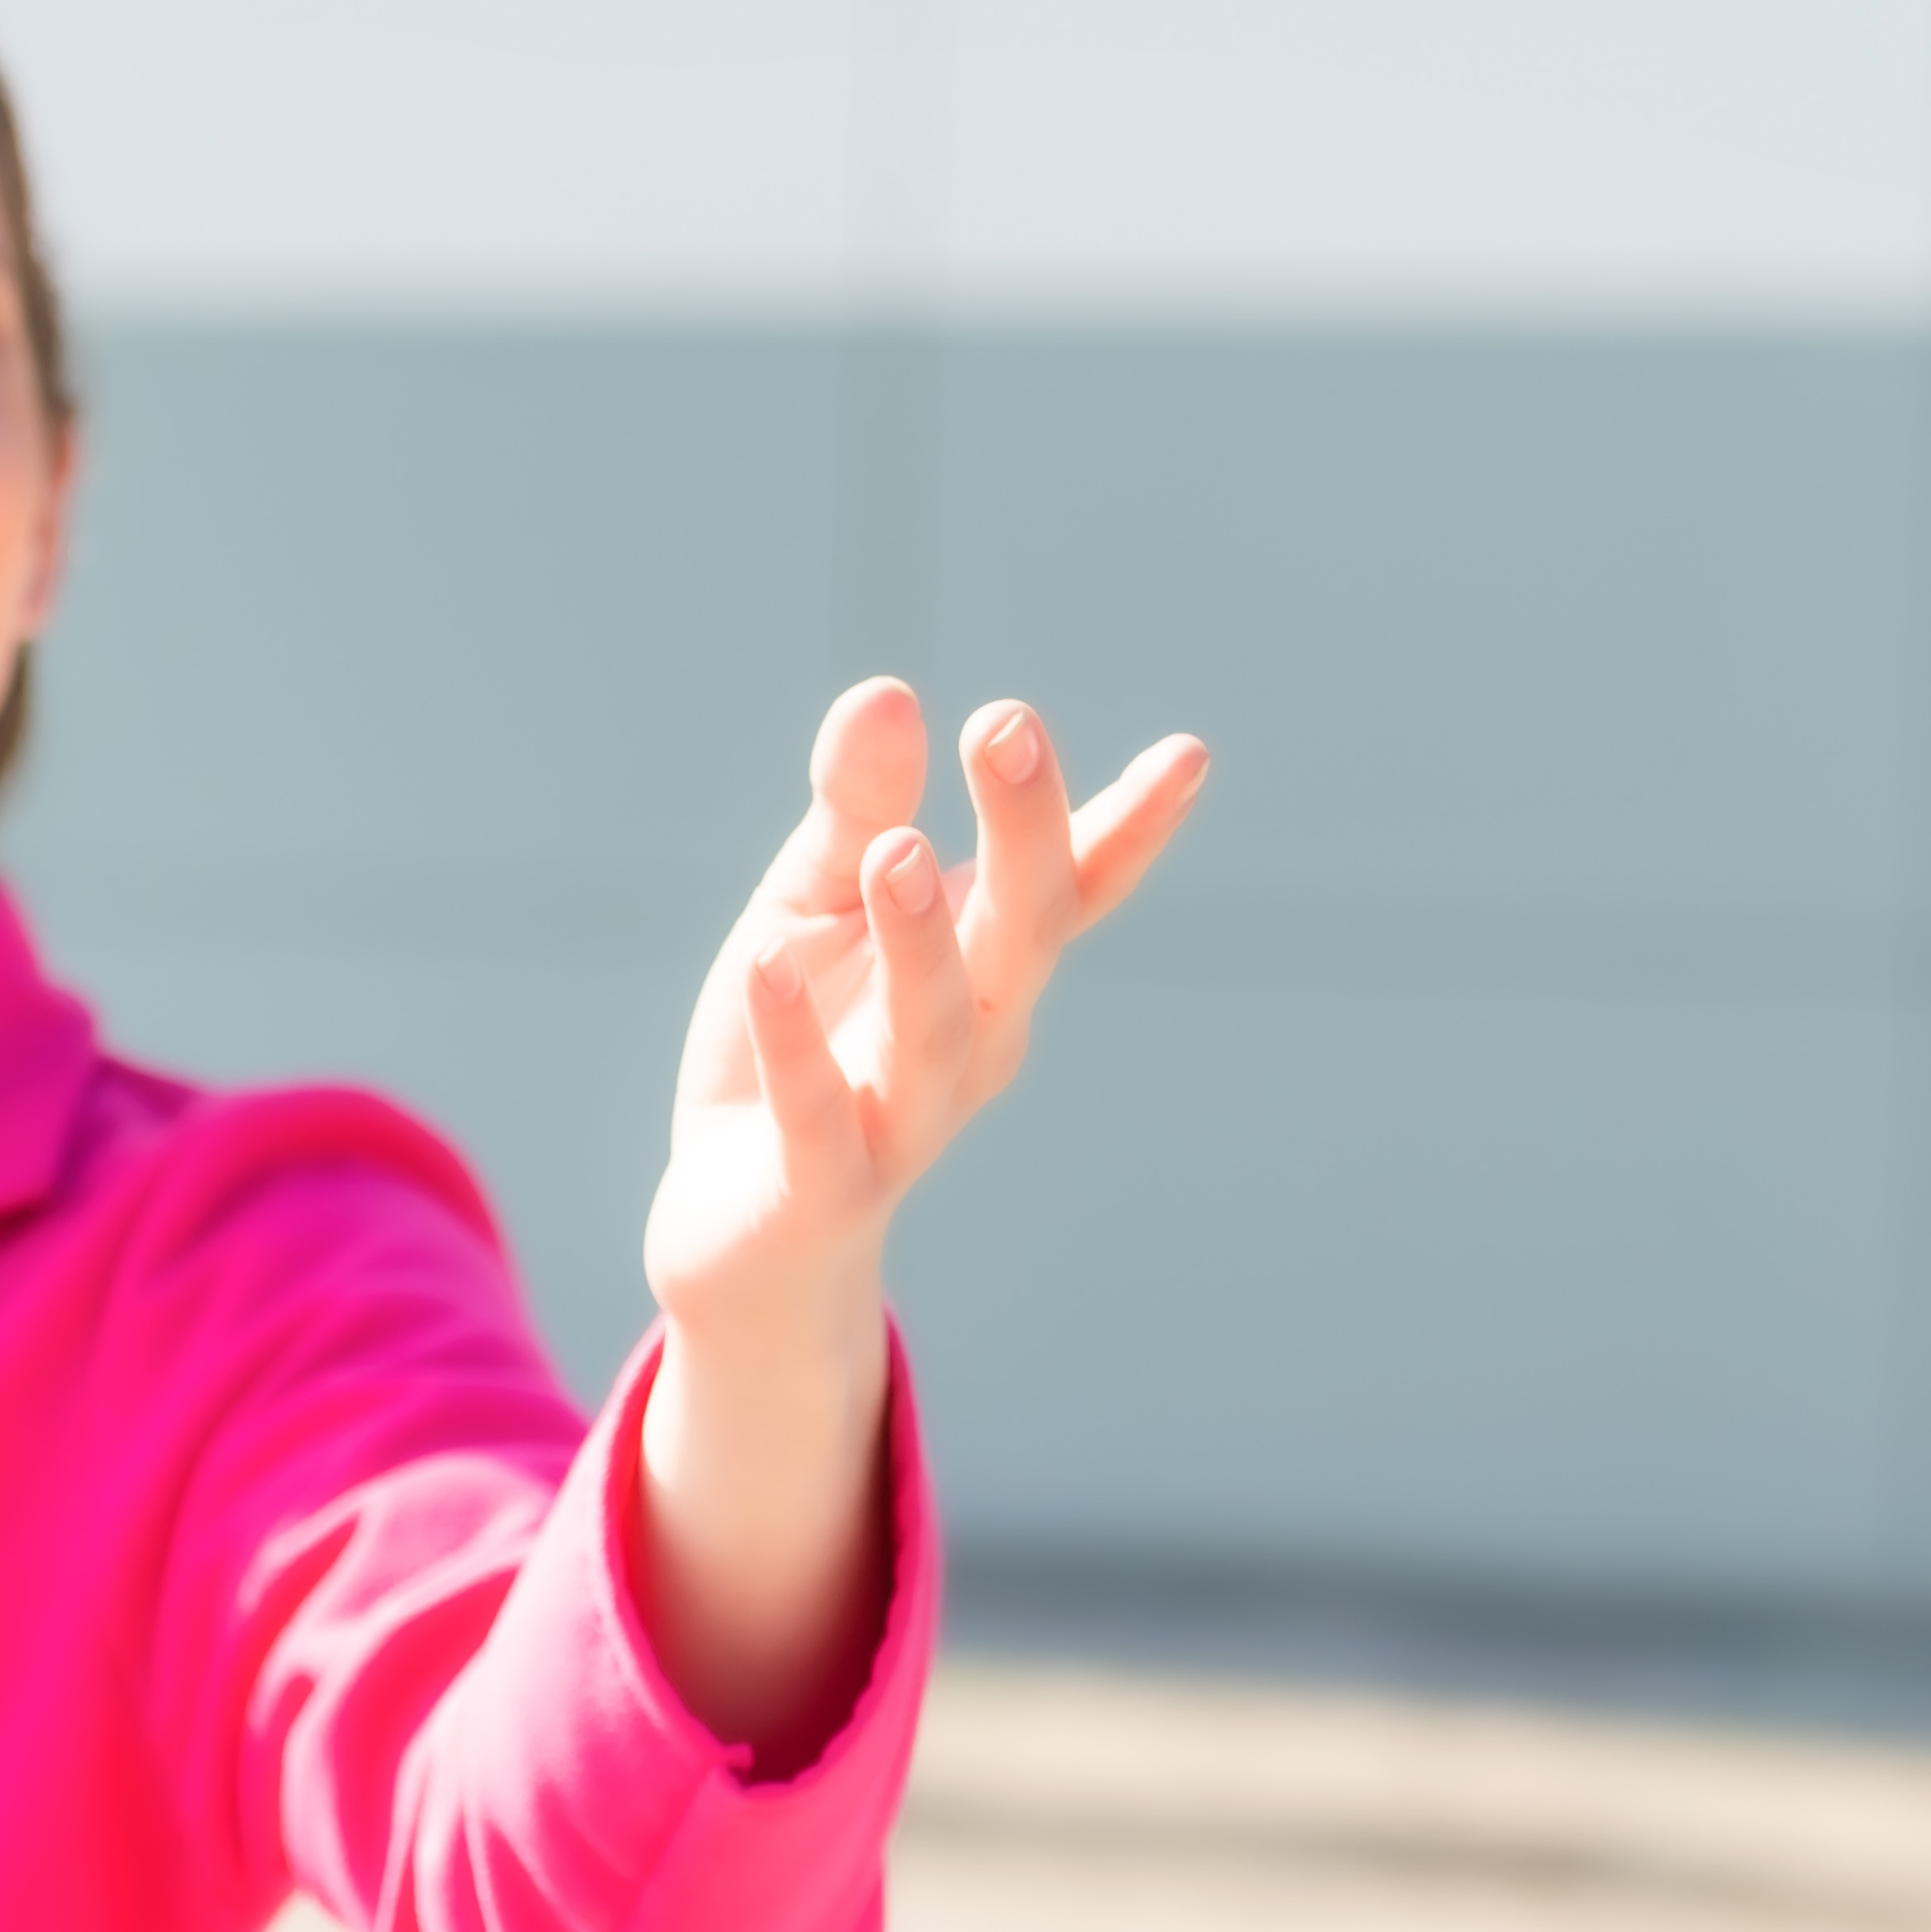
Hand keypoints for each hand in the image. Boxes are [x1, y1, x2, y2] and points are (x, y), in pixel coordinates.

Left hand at [631, 678, 1207, 1759]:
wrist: (741, 1239)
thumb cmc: (800, 1047)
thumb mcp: (815, 905)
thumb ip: (853, 809)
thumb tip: (885, 692)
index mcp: (987, 969)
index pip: (1072, 889)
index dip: (1131, 829)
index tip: (1189, 754)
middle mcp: (972, 1045)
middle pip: (1020, 939)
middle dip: (1022, 835)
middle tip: (1008, 724)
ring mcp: (902, 1122)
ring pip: (934, 1033)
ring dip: (923, 945)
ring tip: (897, 852)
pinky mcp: (819, 1189)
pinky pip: (816, 1120)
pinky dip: (797, 1046)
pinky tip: (764, 961)